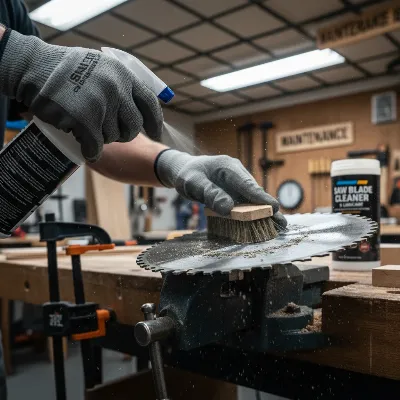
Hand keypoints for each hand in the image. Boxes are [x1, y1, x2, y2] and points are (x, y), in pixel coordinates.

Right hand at [0, 29, 162, 161]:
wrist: (35, 67)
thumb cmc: (68, 69)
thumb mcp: (103, 67)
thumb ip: (122, 85)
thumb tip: (140, 108)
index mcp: (124, 76)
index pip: (150, 104)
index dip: (155, 122)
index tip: (156, 134)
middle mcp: (117, 89)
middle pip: (133, 127)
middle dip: (123, 134)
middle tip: (109, 132)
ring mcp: (102, 104)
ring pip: (112, 137)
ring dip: (101, 138)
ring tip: (85, 125)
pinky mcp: (85, 119)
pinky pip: (96, 146)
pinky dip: (91, 151)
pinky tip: (87, 148)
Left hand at [156, 150, 286, 228]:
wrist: (185, 171)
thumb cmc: (188, 175)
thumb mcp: (193, 183)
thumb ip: (210, 193)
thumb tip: (228, 208)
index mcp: (228, 167)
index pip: (246, 183)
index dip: (260, 197)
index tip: (273, 207)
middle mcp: (237, 174)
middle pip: (254, 192)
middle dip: (268, 207)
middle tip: (281, 222)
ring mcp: (237, 184)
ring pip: (252, 199)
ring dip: (264, 212)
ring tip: (279, 226)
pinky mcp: (235, 193)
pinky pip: (246, 203)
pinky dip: (254, 213)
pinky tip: (264, 224)